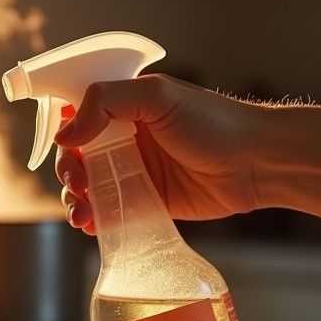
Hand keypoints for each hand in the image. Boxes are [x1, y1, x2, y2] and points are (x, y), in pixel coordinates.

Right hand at [54, 74, 264, 235]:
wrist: (258, 163)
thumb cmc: (214, 122)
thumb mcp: (157, 95)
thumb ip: (105, 102)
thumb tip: (64, 134)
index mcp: (124, 109)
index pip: (77, 117)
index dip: (63, 133)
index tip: (65, 147)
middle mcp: (126, 140)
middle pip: (76, 157)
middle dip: (67, 173)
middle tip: (78, 184)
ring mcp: (135, 173)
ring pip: (89, 188)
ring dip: (75, 201)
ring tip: (81, 212)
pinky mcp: (147, 203)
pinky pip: (111, 213)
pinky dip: (95, 220)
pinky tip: (91, 224)